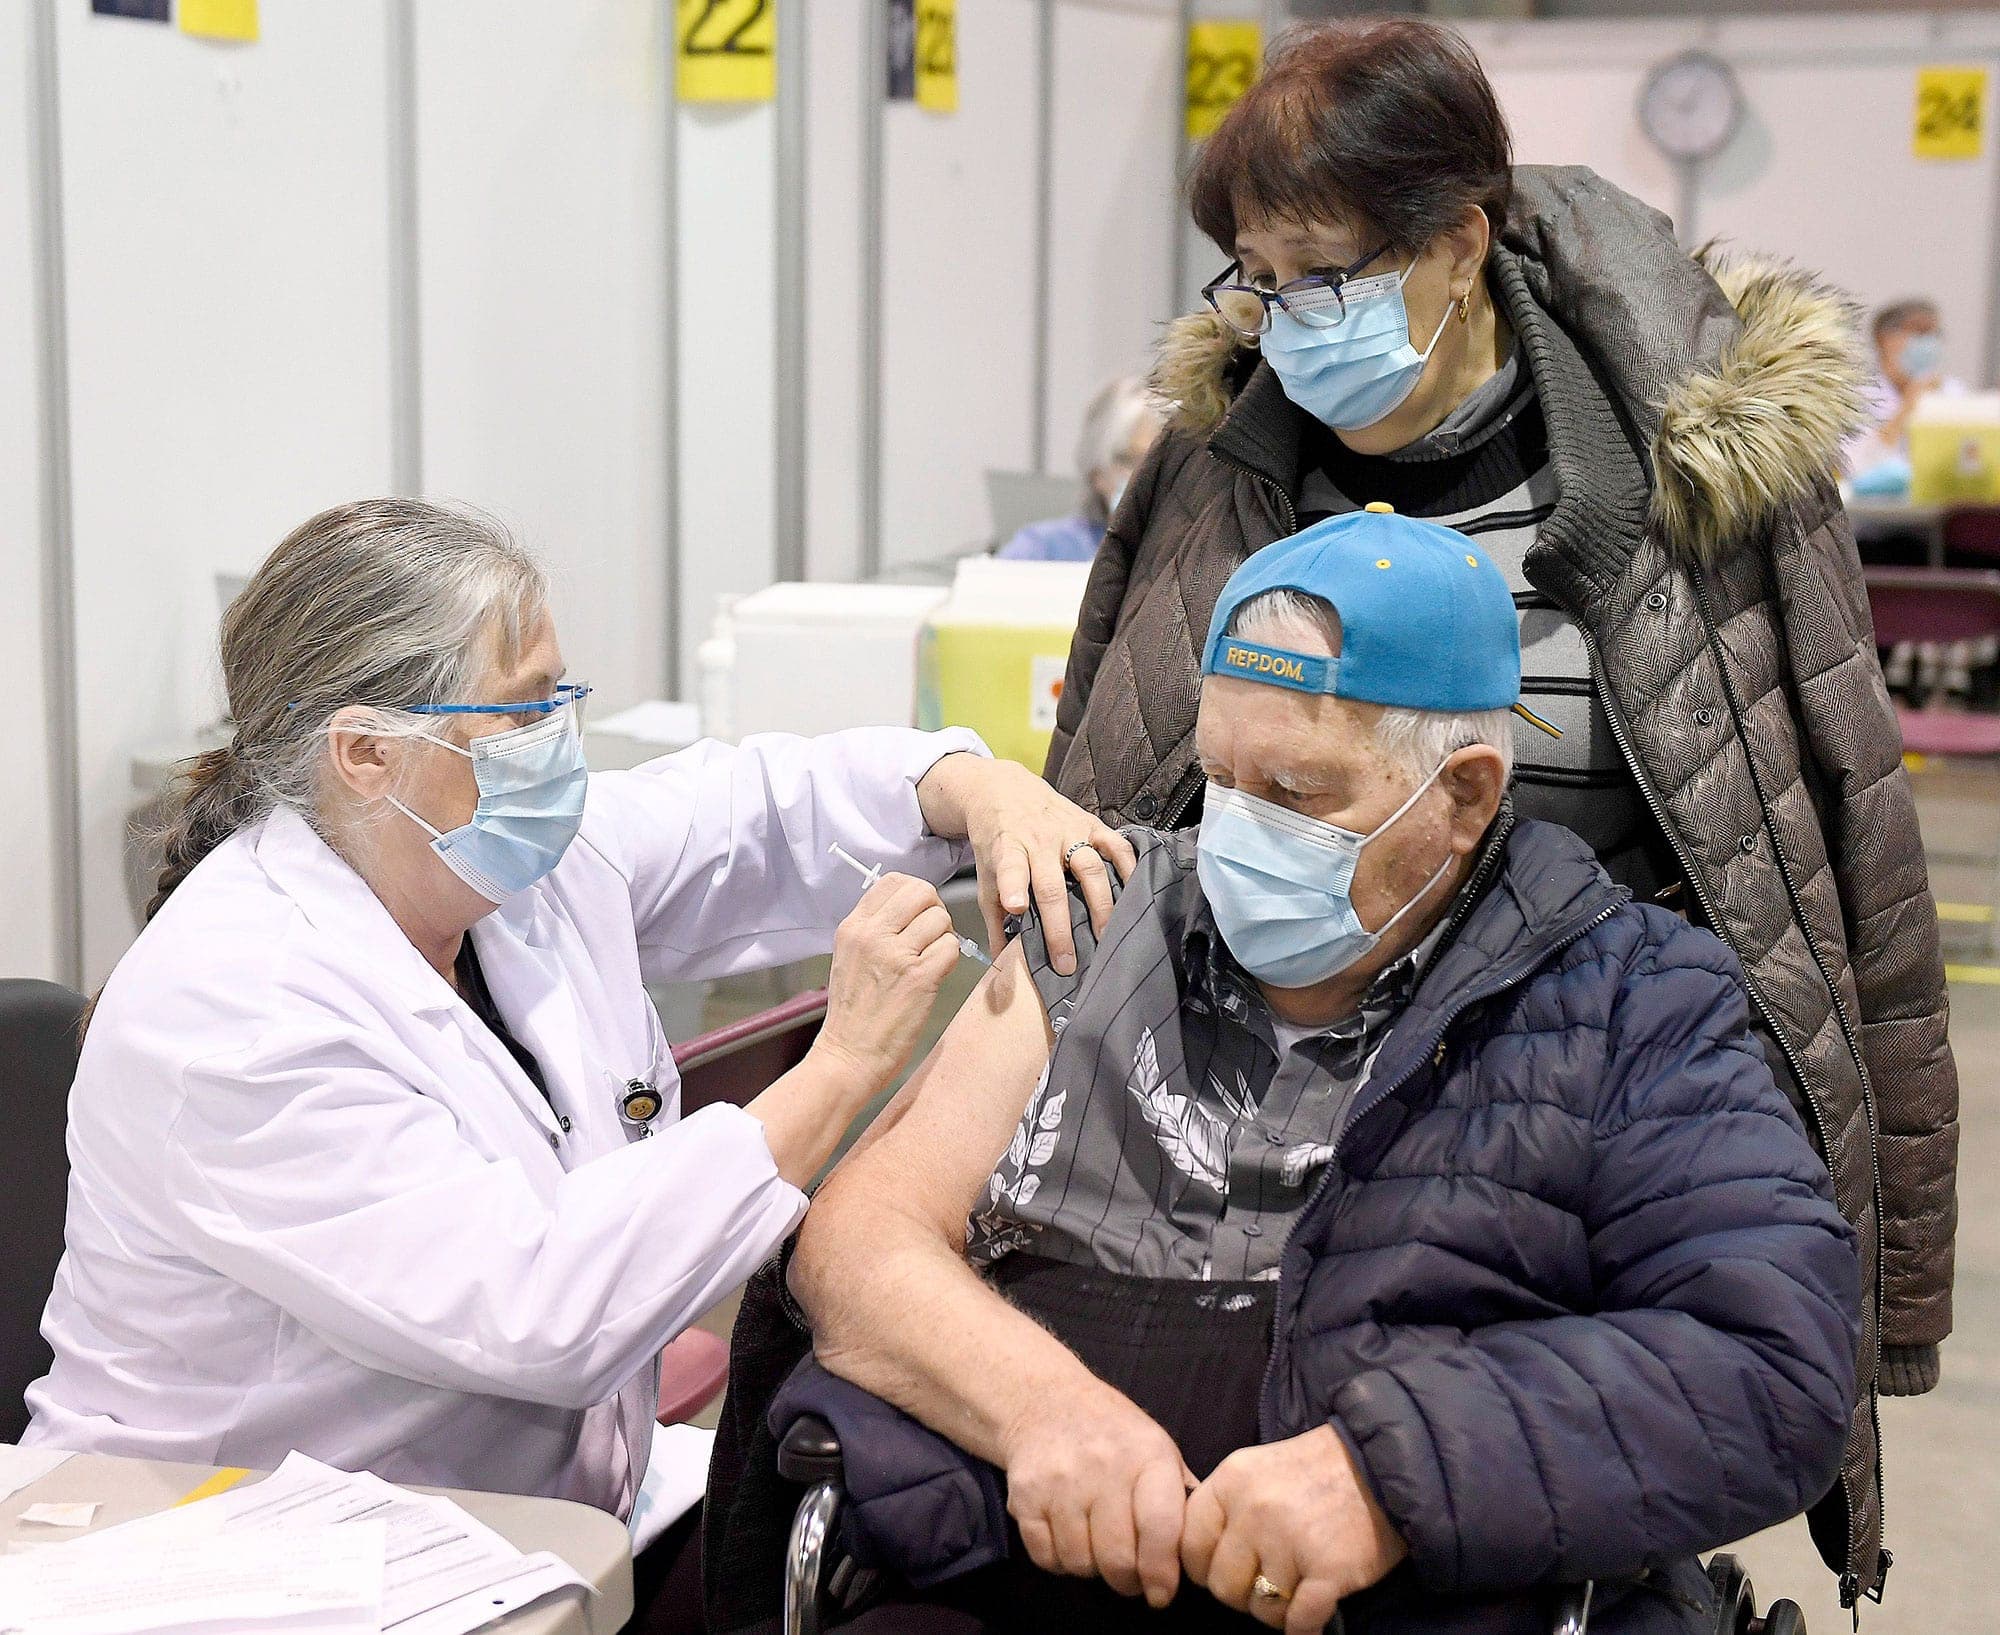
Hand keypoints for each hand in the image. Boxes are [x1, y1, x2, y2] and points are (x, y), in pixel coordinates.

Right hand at [810, 873, 962, 1100]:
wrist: (848, 1055)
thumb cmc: (853, 1013)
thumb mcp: (849, 957)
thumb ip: (874, 929)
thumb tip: (907, 908)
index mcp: (853, 927)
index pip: (893, 881)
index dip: (915, 894)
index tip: (918, 914)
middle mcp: (872, 935)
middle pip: (922, 891)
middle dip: (935, 909)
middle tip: (933, 934)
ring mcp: (896, 955)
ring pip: (940, 919)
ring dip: (945, 937)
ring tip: (932, 959)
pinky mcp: (919, 978)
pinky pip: (952, 948)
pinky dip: (951, 959)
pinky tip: (936, 975)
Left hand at [915, 754, 1137, 975]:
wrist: (1004, 789)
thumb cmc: (996, 840)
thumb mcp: (985, 873)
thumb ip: (993, 917)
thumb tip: (1000, 959)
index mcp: (1008, 848)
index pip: (1010, 867)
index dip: (1012, 886)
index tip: (1015, 907)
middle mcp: (1039, 840)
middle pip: (1053, 885)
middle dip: (1060, 925)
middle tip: (1067, 961)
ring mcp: (1068, 831)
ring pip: (1090, 867)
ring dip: (1100, 904)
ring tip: (1105, 935)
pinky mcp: (1090, 823)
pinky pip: (1116, 845)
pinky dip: (1128, 866)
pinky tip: (1134, 891)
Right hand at [1002, 1383, 1192, 1607]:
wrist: (1046, 1401)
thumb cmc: (1113, 1433)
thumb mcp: (1158, 1448)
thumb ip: (1180, 1496)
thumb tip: (1201, 1548)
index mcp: (1147, 1456)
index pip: (1160, 1528)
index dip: (1162, 1572)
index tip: (1162, 1593)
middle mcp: (1103, 1467)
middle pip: (1118, 1558)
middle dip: (1127, 1581)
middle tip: (1129, 1576)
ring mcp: (1060, 1482)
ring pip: (1081, 1563)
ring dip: (1092, 1568)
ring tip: (1096, 1546)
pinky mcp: (1026, 1496)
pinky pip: (1046, 1557)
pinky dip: (1059, 1561)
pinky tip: (1068, 1537)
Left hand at [1181, 1426, 1406, 1632]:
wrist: (1380, 1463)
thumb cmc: (1314, 1470)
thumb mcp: (1255, 1470)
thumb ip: (1225, 1509)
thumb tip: (1197, 1559)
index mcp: (1230, 1482)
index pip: (1190, 1546)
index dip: (1204, 1568)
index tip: (1223, 1571)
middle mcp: (1255, 1510)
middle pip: (1223, 1586)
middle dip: (1242, 1594)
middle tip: (1266, 1583)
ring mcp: (1291, 1541)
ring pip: (1261, 1608)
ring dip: (1277, 1610)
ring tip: (1294, 1591)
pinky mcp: (1329, 1570)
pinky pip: (1299, 1622)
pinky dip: (1304, 1628)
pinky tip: (1310, 1620)